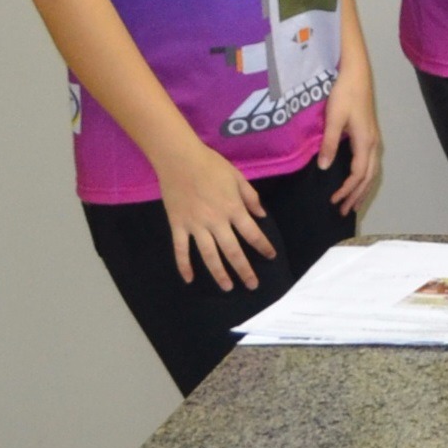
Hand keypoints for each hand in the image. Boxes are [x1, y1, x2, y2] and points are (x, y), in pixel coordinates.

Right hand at [151, 142, 274, 289]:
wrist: (179, 159)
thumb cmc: (211, 165)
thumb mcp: (238, 177)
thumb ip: (251, 198)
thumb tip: (262, 216)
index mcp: (233, 209)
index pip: (252, 234)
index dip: (263, 247)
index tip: (270, 257)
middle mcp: (216, 221)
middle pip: (232, 251)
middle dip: (244, 270)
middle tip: (253, 285)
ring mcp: (195, 225)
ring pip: (209, 255)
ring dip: (219, 273)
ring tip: (228, 287)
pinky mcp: (177, 225)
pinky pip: (180, 249)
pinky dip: (184, 265)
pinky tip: (189, 279)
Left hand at [319, 67, 379, 215]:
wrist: (356, 74)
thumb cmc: (344, 94)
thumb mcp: (334, 118)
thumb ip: (330, 144)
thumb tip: (326, 168)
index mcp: (365, 142)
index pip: (359, 174)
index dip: (347, 190)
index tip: (334, 202)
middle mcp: (373, 143)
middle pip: (369, 177)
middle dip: (357, 195)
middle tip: (344, 212)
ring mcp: (373, 139)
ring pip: (372, 171)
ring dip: (363, 189)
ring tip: (353, 203)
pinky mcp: (370, 135)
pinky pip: (371, 163)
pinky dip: (365, 177)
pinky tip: (357, 180)